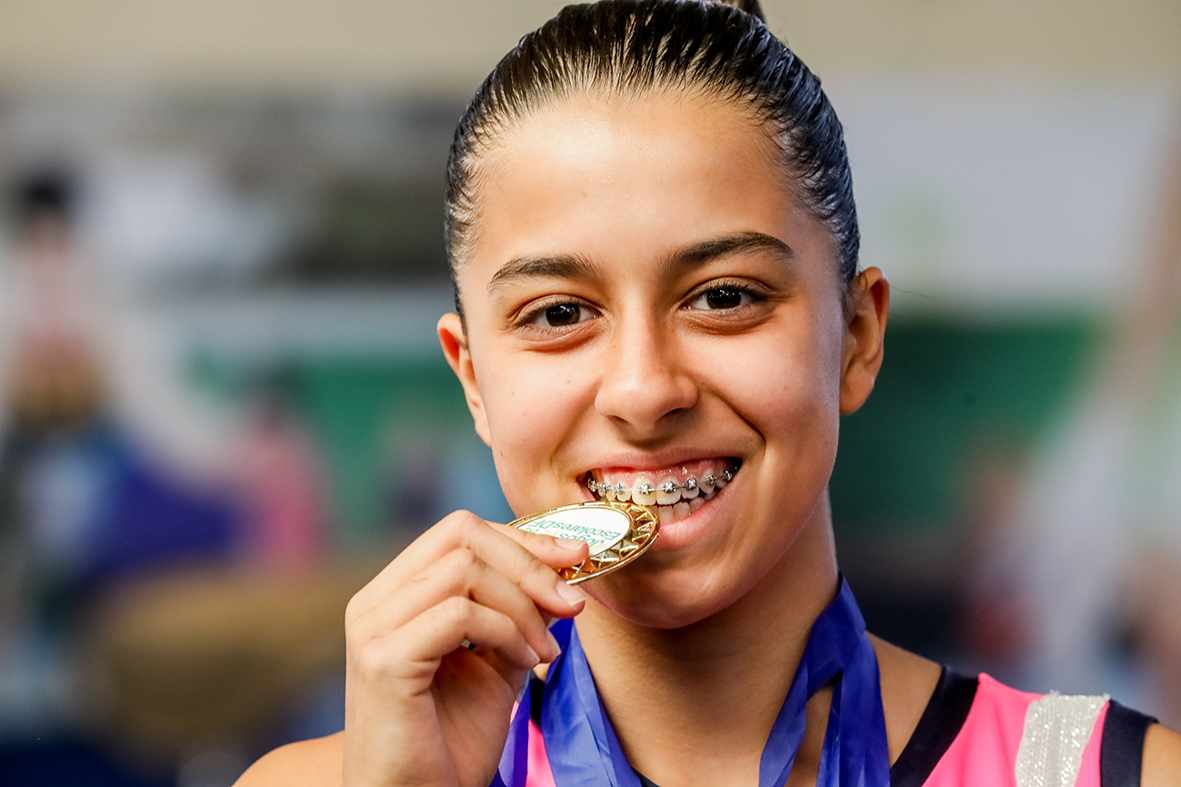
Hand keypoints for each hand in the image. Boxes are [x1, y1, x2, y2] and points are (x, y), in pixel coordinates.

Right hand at [342, 510, 588, 786]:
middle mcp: (374, 602)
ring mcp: (373, 628)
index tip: (577, 557)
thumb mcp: (499, 660)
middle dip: (529, 561)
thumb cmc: (450, 740)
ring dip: (522, 606)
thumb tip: (566, 564)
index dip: (523, 537)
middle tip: (571, 601)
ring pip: (464, 569)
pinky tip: (525, 663)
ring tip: (544, 652)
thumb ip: (521, 611)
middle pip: (461, 534)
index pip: (460, 531)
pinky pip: (459, 613)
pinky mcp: (383, 660)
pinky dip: (506, 631)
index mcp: (394, 594)